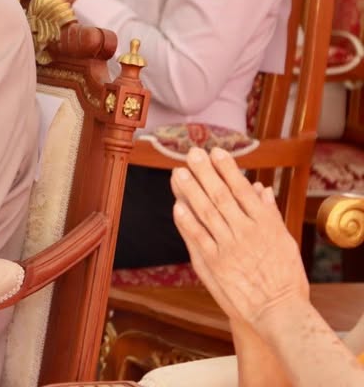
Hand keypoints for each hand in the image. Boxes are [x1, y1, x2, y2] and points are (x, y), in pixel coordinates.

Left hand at [170, 148, 308, 328]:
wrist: (278, 310)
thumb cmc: (285, 276)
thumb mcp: (284, 241)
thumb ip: (270, 214)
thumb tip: (261, 188)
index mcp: (265, 224)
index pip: (242, 190)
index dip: (227, 169)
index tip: (215, 152)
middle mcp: (246, 232)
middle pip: (221, 196)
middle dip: (205, 172)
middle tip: (191, 154)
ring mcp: (229, 247)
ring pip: (206, 213)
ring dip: (190, 191)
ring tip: (178, 173)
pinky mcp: (214, 264)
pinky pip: (198, 238)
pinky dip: (187, 222)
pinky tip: (177, 206)